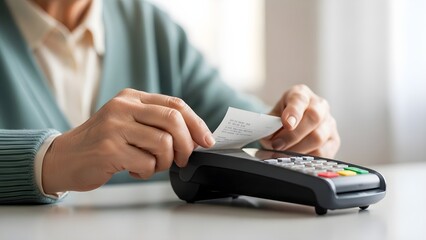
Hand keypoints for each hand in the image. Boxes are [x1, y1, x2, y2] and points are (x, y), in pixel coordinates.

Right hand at [42, 89, 214, 193]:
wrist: (64, 157)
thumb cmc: (102, 141)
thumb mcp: (127, 121)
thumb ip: (156, 122)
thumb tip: (195, 137)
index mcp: (132, 97)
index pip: (175, 104)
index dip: (197, 123)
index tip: (207, 140)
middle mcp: (123, 107)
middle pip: (174, 120)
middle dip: (187, 144)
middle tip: (183, 159)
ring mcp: (115, 127)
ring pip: (163, 144)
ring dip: (165, 162)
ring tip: (151, 164)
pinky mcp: (108, 149)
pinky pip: (146, 163)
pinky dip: (147, 172)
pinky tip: (133, 169)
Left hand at [260, 84, 339, 157]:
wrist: (290, 127)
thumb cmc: (280, 119)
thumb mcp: (271, 117)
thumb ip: (269, 125)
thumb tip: (270, 137)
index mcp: (301, 94)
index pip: (299, 99)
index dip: (293, 112)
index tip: (286, 123)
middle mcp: (319, 105)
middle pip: (313, 118)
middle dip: (293, 135)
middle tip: (277, 145)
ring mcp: (329, 122)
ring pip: (318, 137)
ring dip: (297, 149)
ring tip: (282, 154)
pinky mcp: (334, 140)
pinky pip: (323, 152)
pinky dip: (306, 157)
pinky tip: (295, 158)